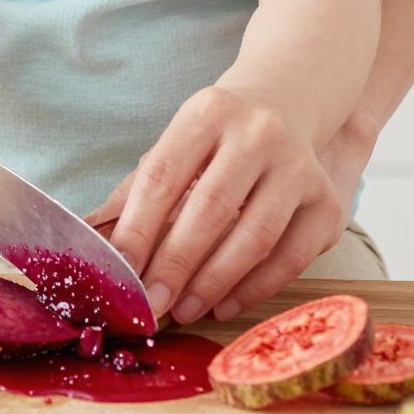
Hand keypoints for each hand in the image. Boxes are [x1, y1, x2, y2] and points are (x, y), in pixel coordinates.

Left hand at [85, 86, 352, 323]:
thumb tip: (87, 240)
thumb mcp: (174, 145)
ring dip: (214, 282)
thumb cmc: (215, 139)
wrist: (286, 104)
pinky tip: (224, 305)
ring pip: (255, 236)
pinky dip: (255, 288)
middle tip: (150, 304)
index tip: (118, 273)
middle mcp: (258, 134)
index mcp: (207, 114)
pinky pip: (291, 257)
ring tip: (183, 309)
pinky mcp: (326, 201)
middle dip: (175, 264)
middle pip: (210, 208)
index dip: (137, 229)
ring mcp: (298, 167)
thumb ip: (134, 193)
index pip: (163, 175)